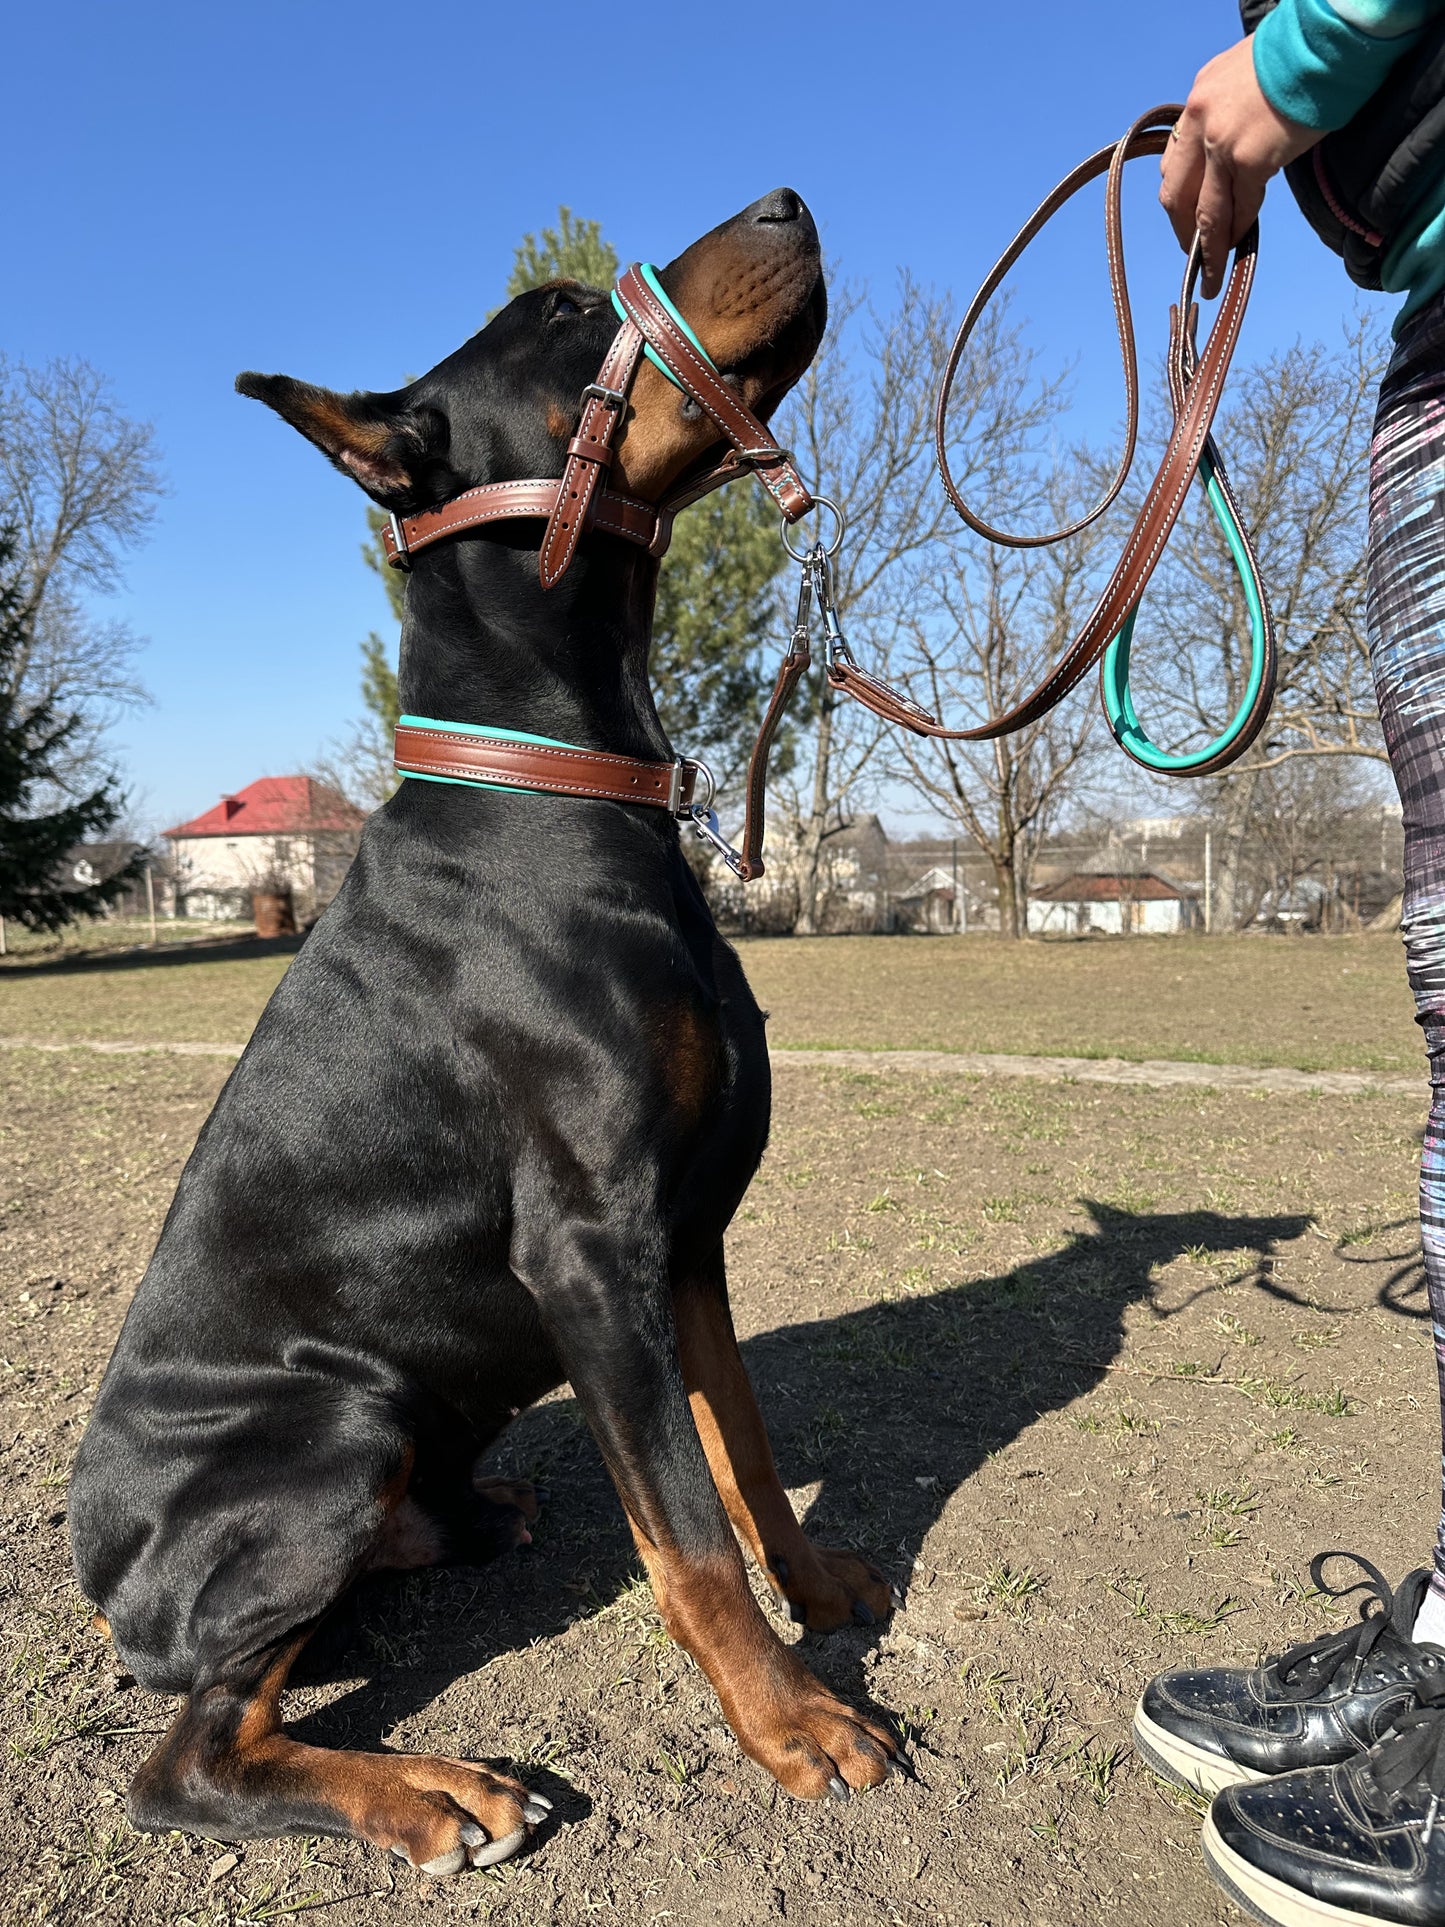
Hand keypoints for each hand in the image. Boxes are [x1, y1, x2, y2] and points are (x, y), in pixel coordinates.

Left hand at [1161, 37, 1321, 297]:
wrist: (1325, 40)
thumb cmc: (1300, 54)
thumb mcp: (1249, 77)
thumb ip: (1235, 113)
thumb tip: (1243, 146)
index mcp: (1199, 98)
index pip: (1176, 159)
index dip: (1180, 193)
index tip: (1186, 215)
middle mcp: (1201, 120)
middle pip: (1175, 193)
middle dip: (1182, 230)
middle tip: (1193, 256)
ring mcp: (1221, 143)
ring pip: (1205, 212)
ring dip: (1208, 248)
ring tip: (1211, 275)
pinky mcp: (1250, 160)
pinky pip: (1240, 208)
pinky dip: (1239, 231)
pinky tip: (1240, 247)